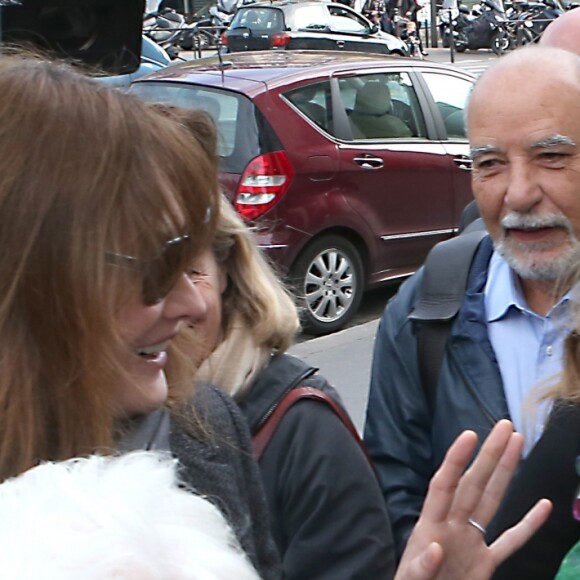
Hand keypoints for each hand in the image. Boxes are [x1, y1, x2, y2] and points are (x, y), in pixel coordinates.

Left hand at [394, 420, 551, 579]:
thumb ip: (420, 567)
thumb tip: (434, 548)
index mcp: (429, 526)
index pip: (443, 484)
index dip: (455, 460)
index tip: (470, 436)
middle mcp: (452, 526)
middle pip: (473, 483)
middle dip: (488, 455)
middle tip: (504, 426)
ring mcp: (471, 542)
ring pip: (492, 501)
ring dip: (505, 474)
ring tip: (516, 445)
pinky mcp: (485, 564)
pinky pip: (510, 541)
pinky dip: (527, 525)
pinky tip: (542, 506)